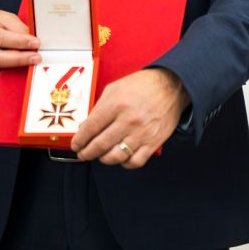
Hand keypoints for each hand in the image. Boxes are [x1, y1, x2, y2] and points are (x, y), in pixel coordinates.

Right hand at [0, 8, 38, 89]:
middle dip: (20, 59)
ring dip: (16, 74)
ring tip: (31, 69)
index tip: (35, 43)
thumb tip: (31, 41)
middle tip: (36, 58)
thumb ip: (17, 28)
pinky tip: (18, 83)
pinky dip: (6, 85)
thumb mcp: (3, 17)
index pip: (1, 39)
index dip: (20, 42)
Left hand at [71, 67, 190, 168]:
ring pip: (116, 157)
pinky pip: (135, 161)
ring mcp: (142, 133)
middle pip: (100, 145)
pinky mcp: (153, 142)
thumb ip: (99, 107)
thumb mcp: (115, 88)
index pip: (91, 128)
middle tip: (83, 154)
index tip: (76, 145)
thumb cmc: (143, 85)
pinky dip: (125, 163)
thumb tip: (86, 127)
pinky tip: (121, 158)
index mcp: (117, 104)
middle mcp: (129, 120)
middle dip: (87, 153)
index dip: (80, 140)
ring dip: (103, 159)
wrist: (172, 86)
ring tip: (100, 156)